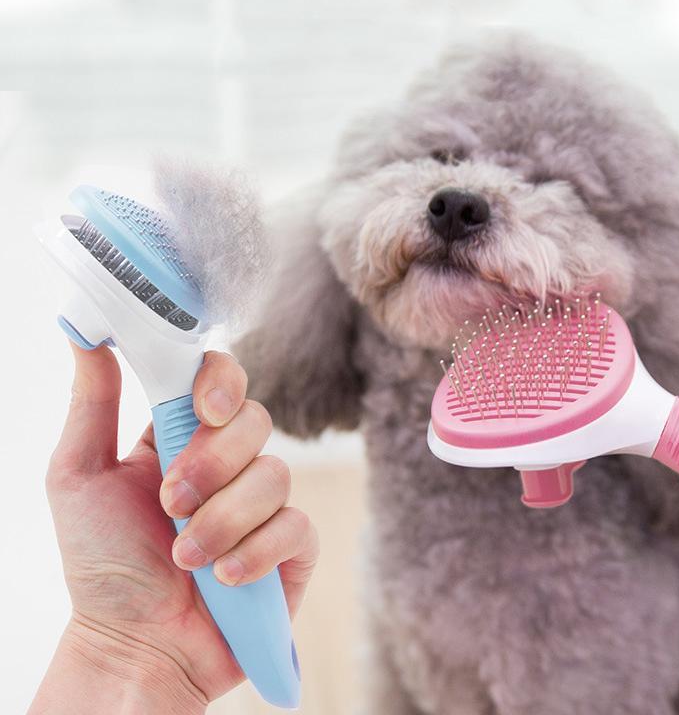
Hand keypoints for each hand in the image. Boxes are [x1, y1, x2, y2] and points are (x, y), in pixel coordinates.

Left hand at [31, 344, 317, 712]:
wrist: (134, 646)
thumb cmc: (103, 565)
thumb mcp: (79, 477)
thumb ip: (92, 405)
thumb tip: (87, 336)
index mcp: (185, 435)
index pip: (222, 380)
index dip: (223, 383)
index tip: (205, 408)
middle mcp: (231, 462)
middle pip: (255, 421)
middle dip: (213, 464)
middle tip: (172, 502)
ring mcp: (265, 503)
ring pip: (274, 475)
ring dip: (223, 519)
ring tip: (186, 557)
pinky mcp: (293, 546)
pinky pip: (295, 525)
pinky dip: (255, 552)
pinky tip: (224, 578)